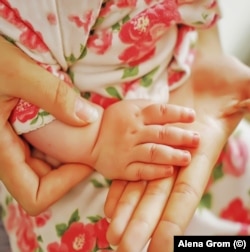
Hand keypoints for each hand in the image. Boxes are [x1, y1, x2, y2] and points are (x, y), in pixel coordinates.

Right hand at [0, 37, 98, 214]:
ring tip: (80, 131)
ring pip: (42, 165)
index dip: (64, 185)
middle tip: (89, 144)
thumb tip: (89, 118)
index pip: (34, 196)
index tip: (85, 162)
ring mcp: (9, 143)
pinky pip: (40, 148)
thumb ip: (53, 95)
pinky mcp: (15, 131)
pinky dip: (58, 141)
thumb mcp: (16, 70)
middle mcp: (3, 152)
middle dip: (68, 168)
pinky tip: (67, 119)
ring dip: (64, 154)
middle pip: (42, 183)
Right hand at [92, 100, 199, 179]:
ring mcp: (127, 152)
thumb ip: (148, 108)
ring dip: (172, 156)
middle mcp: (132, 133)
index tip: (193, 116)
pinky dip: (156, 172)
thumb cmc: (114, 121)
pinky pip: (141, 171)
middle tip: (197, 140)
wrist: (90, 139)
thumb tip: (173, 111)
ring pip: (153, 153)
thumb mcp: (128, 108)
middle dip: (181, 137)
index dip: (177, 113)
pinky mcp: (122, 169)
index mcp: (135, 115)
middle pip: (160, 134)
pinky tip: (169, 172)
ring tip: (187, 158)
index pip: (159, 112)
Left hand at [104, 49, 249, 250]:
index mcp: (201, 152)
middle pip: (158, 197)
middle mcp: (179, 159)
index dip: (175, 219)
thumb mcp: (243, 86)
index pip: (187, 192)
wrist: (199, 72)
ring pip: (141, 186)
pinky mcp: (145, 142)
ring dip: (127, 211)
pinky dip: (120, 188)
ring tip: (112, 235)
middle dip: (143, 224)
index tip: (161, 246)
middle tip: (124, 248)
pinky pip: (131, 168)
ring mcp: (160, 152)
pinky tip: (109, 207)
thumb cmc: (223, 78)